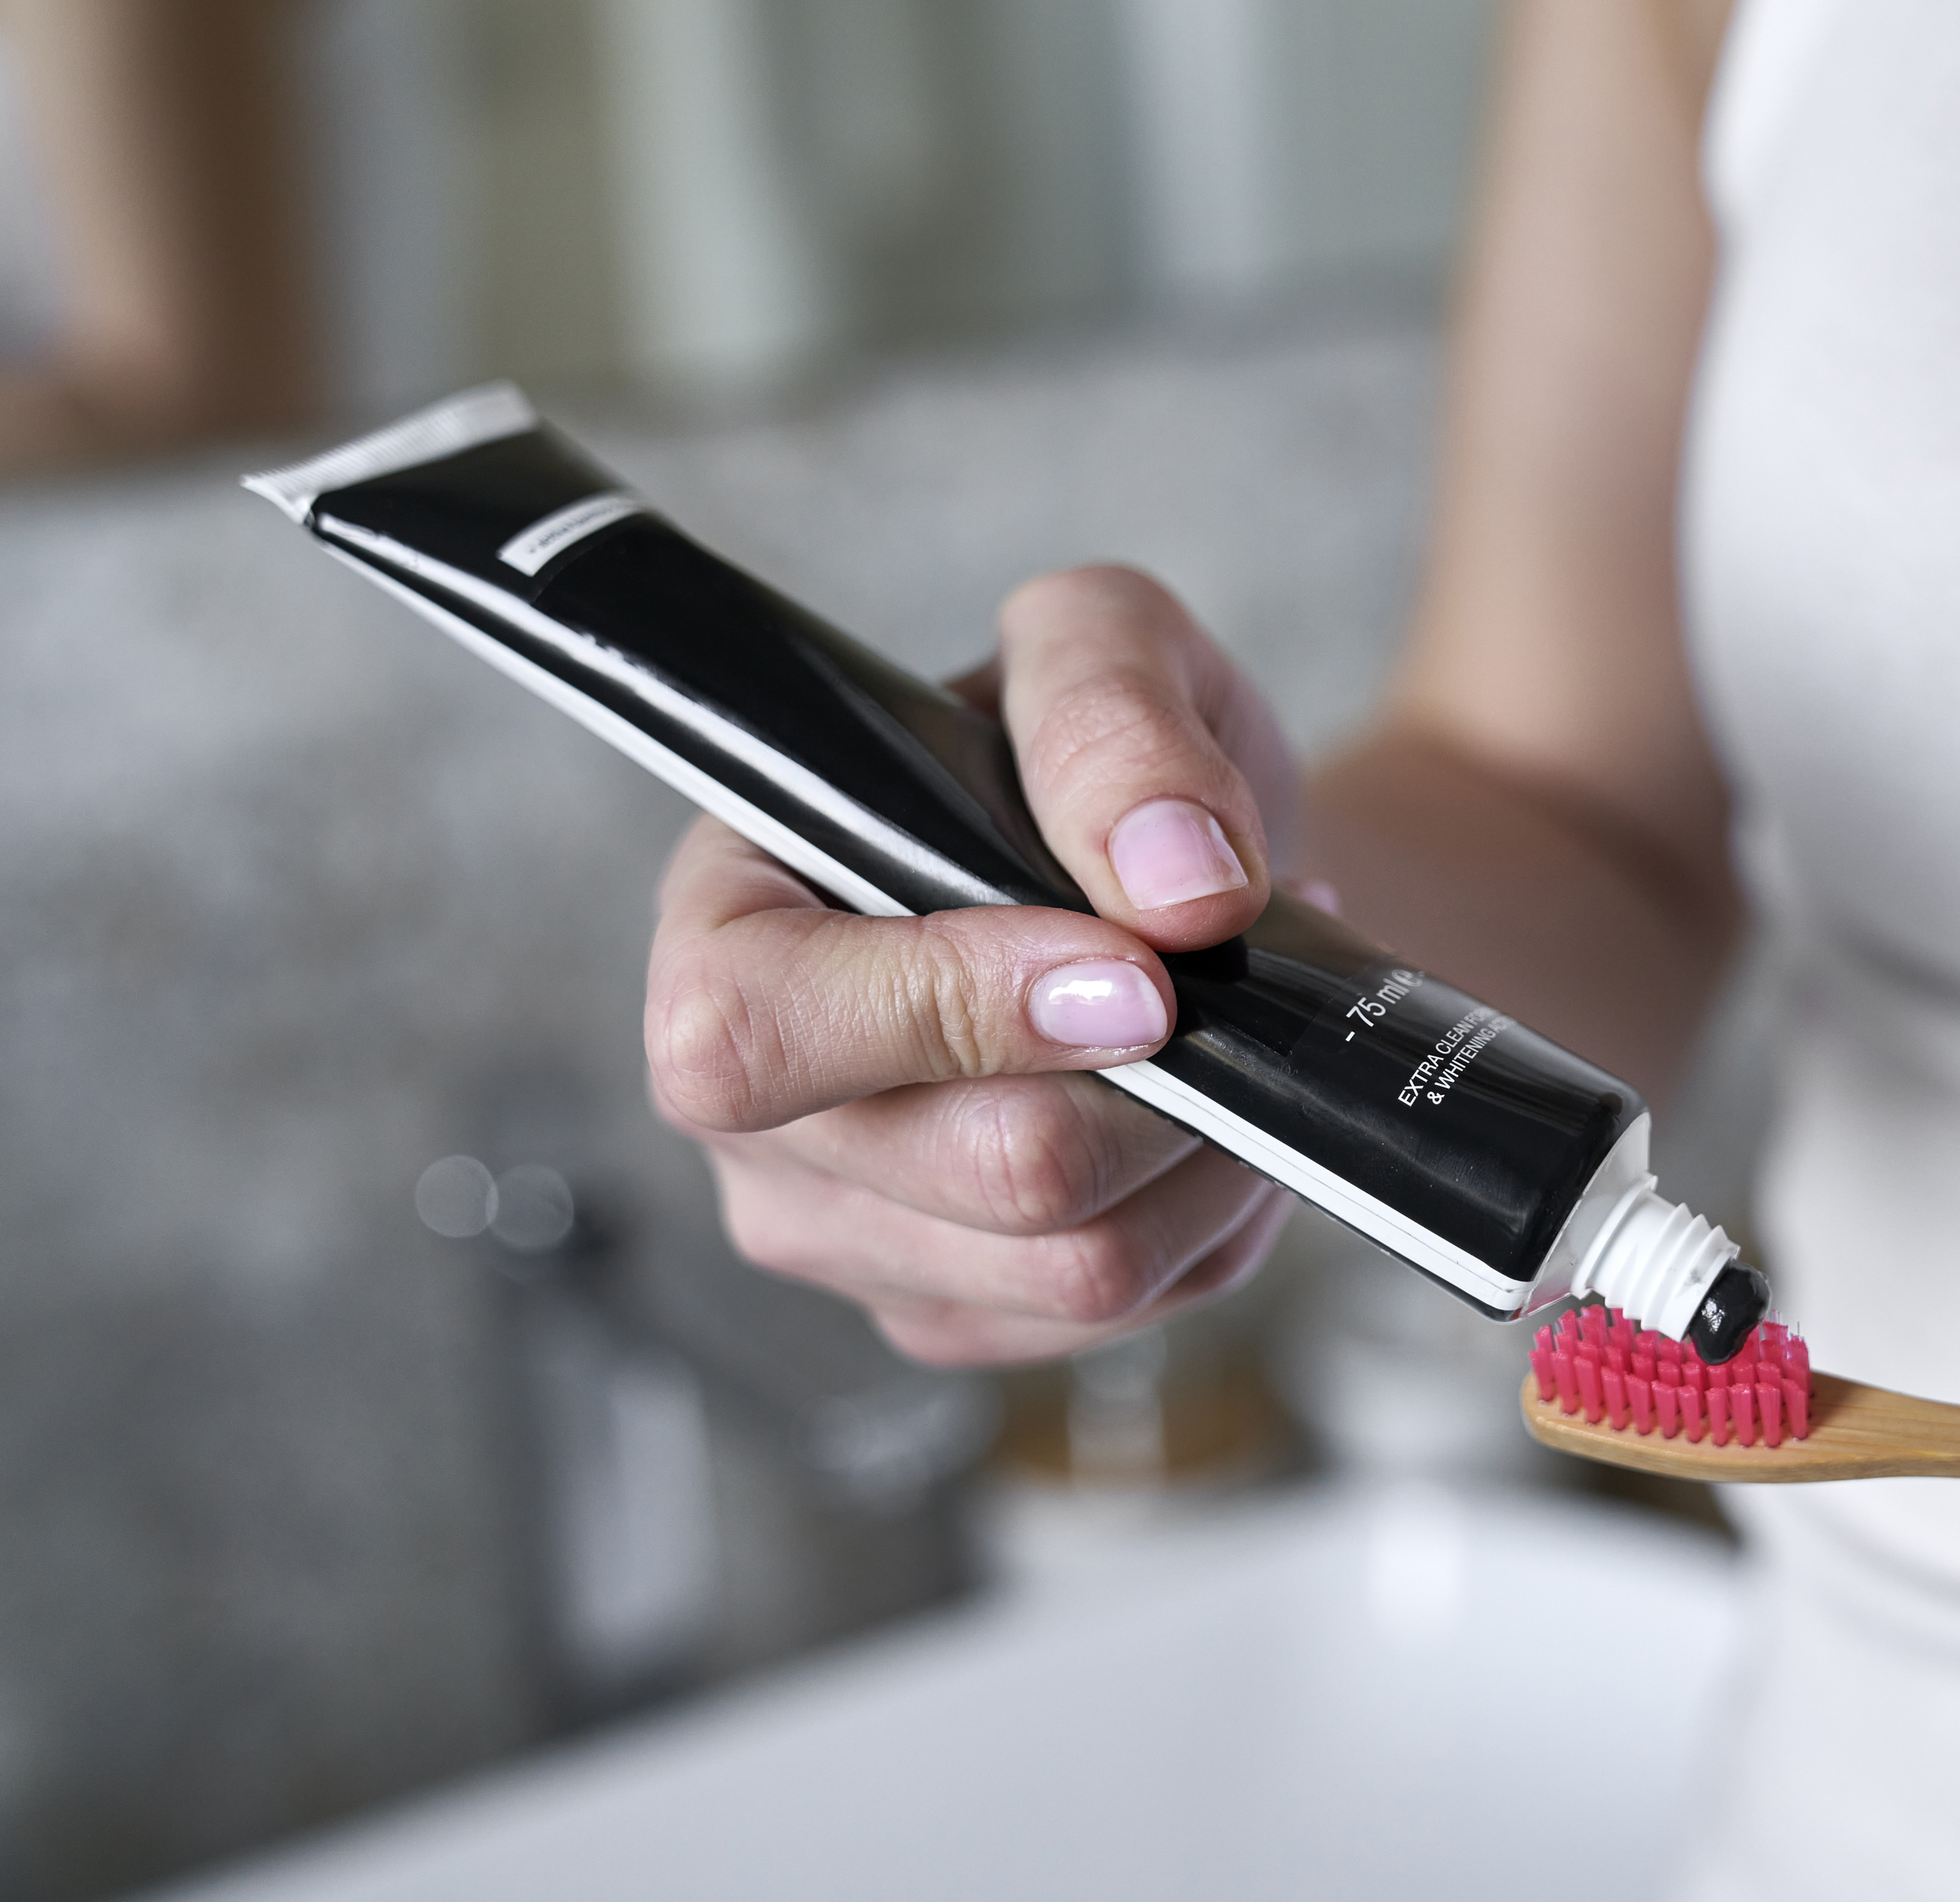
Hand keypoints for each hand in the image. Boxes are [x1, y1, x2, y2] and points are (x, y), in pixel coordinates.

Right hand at [644, 567, 1299, 1364]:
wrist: (1174, 878)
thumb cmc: (1096, 766)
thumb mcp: (1103, 644)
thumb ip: (1110, 715)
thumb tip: (1174, 883)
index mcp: (727, 927)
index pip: (754, 1035)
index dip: (954, 1013)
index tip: (1136, 969)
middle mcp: (759, 1115)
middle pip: (985, 1170)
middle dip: (1164, 1079)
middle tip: (1222, 976)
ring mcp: (852, 1234)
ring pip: (1082, 1266)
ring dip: (1212, 1147)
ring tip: (1233, 1028)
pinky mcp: (961, 1314)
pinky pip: (1137, 1310)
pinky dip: (1217, 1210)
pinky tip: (1209, 1113)